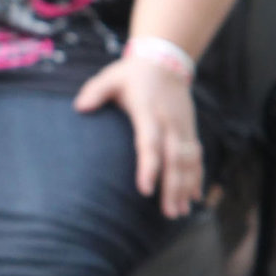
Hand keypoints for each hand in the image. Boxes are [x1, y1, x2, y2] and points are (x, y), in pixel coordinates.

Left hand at [74, 56, 203, 218]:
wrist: (166, 61)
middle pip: (174, 159)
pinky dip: (196, 177)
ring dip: (186, 187)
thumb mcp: (111, 77)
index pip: (150, 143)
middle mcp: (169, 122)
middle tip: (169, 214)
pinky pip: (196, 156)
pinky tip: (193, 198)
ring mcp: (182, 127)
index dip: (149, 166)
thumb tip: (79, 107)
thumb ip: (95, 92)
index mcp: (148, 111)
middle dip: (173, 187)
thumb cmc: (132, 74)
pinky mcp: (190, 130)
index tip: (145, 189)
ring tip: (180, 212)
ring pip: (188, 161)